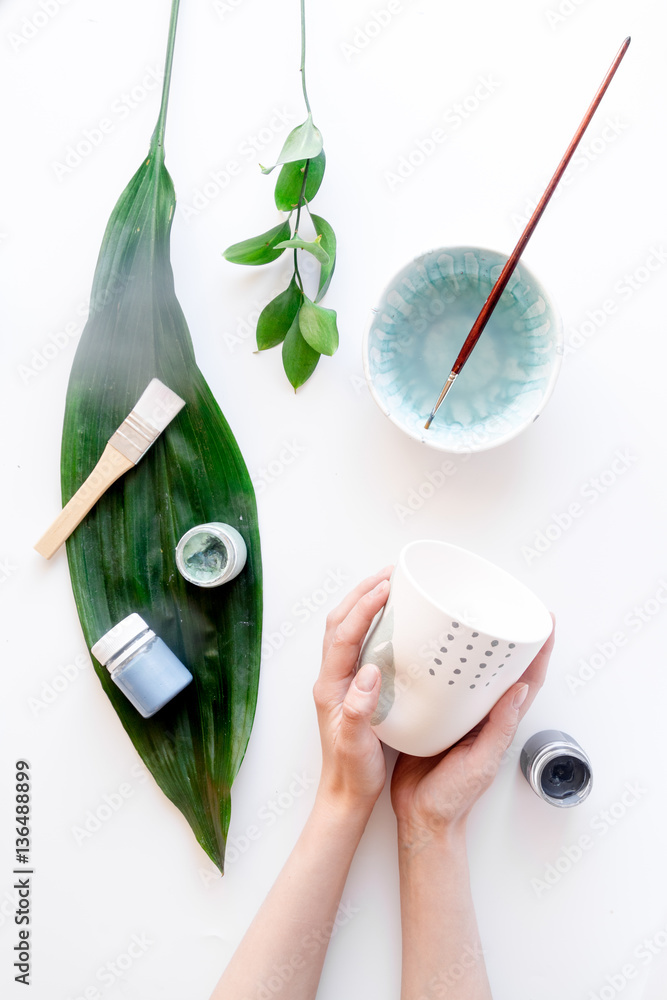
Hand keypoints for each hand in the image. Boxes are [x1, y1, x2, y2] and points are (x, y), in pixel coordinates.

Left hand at [313, 567, 392, 814]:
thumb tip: (369, 674)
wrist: (345, 795)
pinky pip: (360, 644)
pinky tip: (393, 622)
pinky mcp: (354, 687)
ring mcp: (341, 681)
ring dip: (365, 603)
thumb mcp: (356, 745)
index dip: (364, 607)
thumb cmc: (351, 773)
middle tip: (391, 573)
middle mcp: (332, 678)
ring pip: (348, 629)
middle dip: (362, 593)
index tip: (387, 587)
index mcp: (330, 687)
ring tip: (390, 586)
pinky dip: (373, 623)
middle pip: (341, 622)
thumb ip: (358, 710)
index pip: (344, 635)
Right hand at [391, 619, 555, 839]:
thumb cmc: (453, 798)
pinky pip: (439, 683)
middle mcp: (481, 713)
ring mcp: (457, 714)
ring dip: (473, 645)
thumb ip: (500, 729)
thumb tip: (520, 690)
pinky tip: (429, 647)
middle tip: (506, 605)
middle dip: (507, 636)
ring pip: (469, 671)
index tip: (546, 620)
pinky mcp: (432, 715)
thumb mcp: (481, 763)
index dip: (541, 650)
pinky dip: (439, 663)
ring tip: (469, 615)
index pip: (527, 678)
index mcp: (499, 722)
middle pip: (499, 667)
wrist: (421, 818)